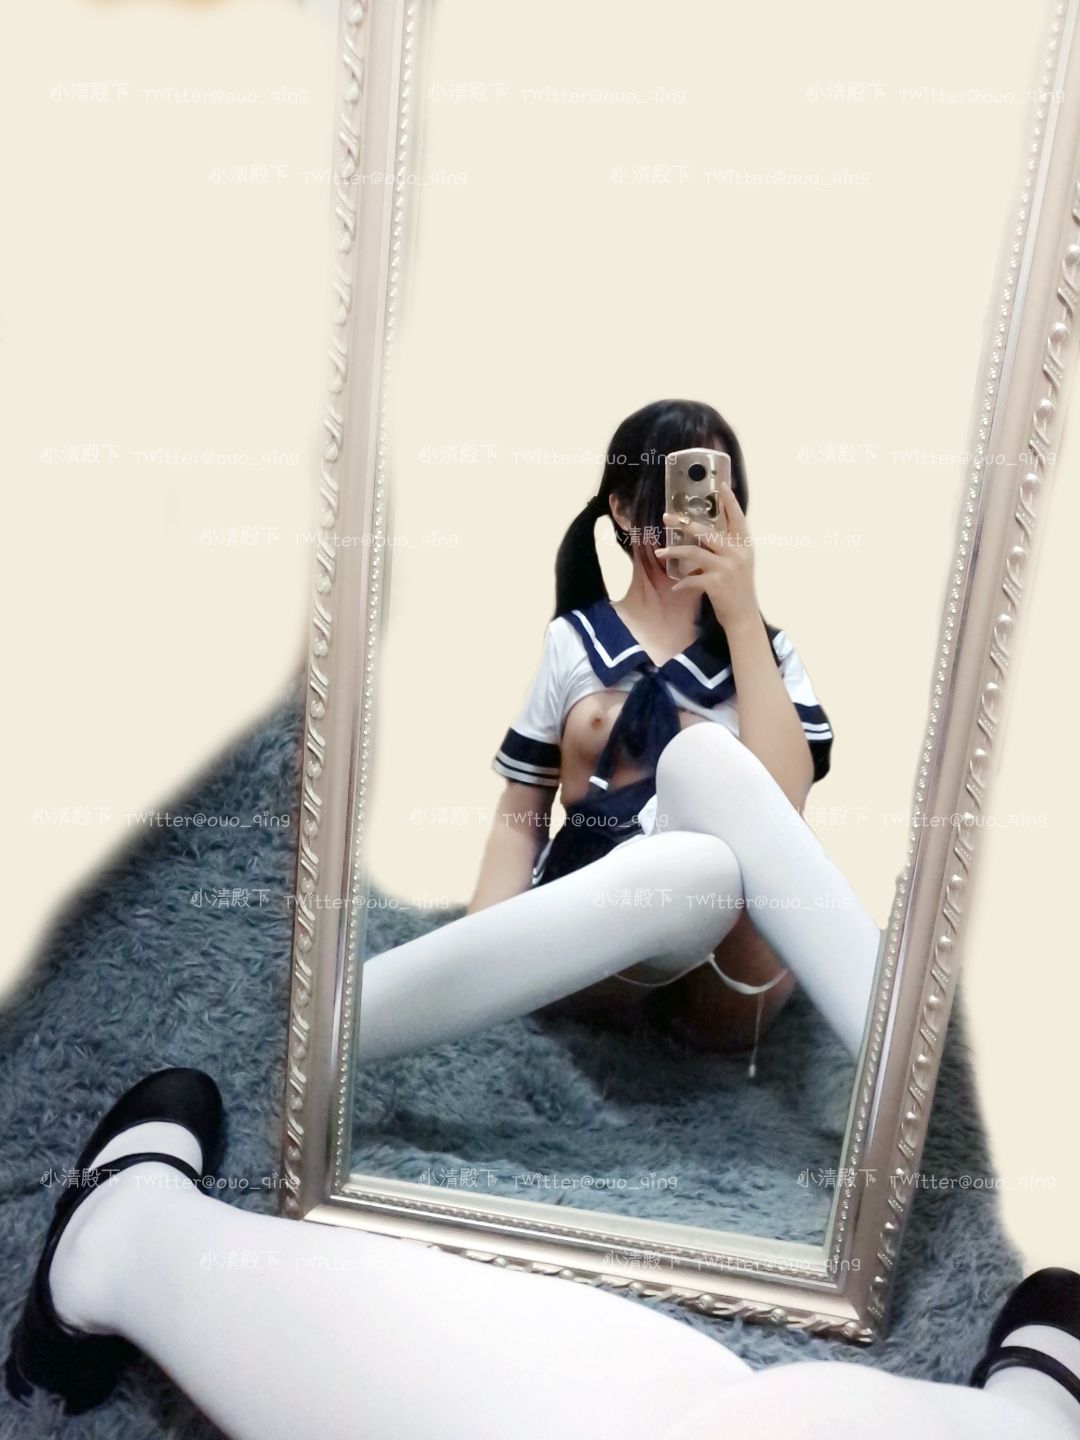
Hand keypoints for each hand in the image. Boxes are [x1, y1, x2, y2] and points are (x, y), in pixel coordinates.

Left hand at [655, 480, 757, 629]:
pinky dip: (682, 583)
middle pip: (707, 532)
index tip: (721, 485)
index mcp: (744, 546)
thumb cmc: (738, 589)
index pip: (738, 518)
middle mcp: (737, 554)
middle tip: (666, 517)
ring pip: (694, 552)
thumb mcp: (739, 564)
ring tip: (661, 552)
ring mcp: (726, 568)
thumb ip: (727, 548)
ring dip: (674, 551)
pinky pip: (691, 578)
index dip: (730, 501)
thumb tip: (705, 533)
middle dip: (684, 523)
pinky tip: (676, 587)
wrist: (743, 616)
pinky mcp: (716, 583)